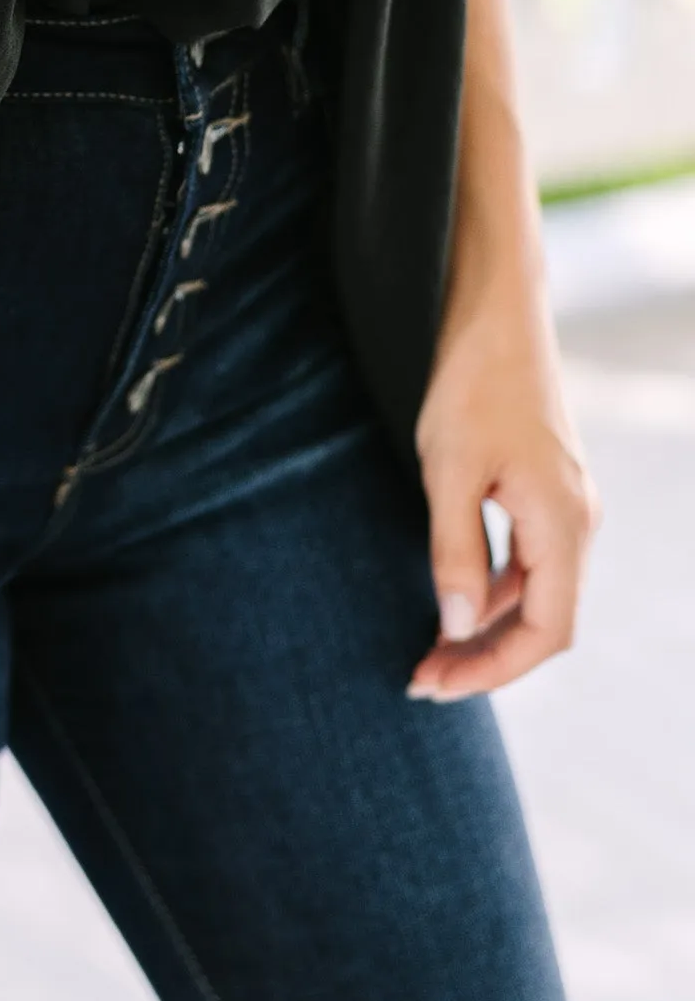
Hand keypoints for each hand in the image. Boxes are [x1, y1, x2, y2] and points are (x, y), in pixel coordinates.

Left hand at [408, 274, 597, 701]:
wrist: (494, 316)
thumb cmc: (470, 386)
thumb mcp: (448, 472)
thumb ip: (455, 553)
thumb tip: (458, 628)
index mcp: (564, 524)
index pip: (546, 632)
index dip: (493, 669)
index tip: (434, 684)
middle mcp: (578, 522)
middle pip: (545, 622)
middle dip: (486, 658)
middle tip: (422, 679)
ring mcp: (567, 506)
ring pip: (537, 595)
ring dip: (488, 629)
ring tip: (430, 652)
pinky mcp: (547, 492)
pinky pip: (529, 563)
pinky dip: (493, 592)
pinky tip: (451, 601)